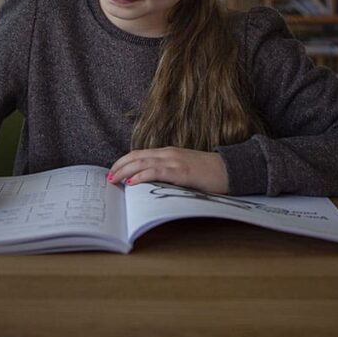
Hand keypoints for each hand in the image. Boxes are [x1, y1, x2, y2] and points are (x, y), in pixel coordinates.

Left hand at [107, 147, 229, 194]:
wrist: (230, 169)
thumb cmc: (208, 173)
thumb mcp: (183, 169)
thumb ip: (168, 173)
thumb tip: (149, 184)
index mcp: (168, 152)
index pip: (139, 154)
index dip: (123, 162)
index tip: (112, 171)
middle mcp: (168, 153)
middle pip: (136, 156)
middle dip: (119, 166)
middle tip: (107, 177)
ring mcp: (174, 161)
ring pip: (142, 162)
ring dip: (125, 171)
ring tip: (113, 180)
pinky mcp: (181, 172)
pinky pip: (157, 172)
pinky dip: (142, 176)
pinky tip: (132, 182)